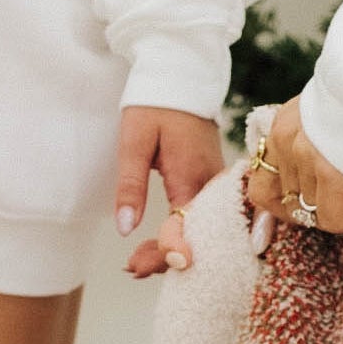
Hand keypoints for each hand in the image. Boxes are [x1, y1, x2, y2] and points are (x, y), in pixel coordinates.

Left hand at [115, 104, 227, 278]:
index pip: (184, 229)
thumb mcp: (134, 143)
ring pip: (202, 228)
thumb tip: (126, 228)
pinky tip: (163, 241)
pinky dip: (185, 231)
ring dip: (174, 246)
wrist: (180, 74)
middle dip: (166, 258)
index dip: (163, 253)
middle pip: (197, 235)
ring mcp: (216, 182)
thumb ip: (131, 186)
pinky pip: (205, 215)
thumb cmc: (154, 104)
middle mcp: (212, 184)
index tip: (135, 268)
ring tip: (139, 263)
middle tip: (132, 269)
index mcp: (193, 177)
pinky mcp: (214, 179)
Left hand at [241, 105, 342, 241]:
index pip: (262, 177)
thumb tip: (331, 171)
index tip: (312, 207)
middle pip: (285, 199)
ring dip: (342, 216)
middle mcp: (285, 139)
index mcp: (284, 122)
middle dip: (314, 212)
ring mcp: (304, 156)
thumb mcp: (333, 109)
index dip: (283, 200)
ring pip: (312, 212)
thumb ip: (320, 136)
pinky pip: (335, 219)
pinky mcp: (329, 173)